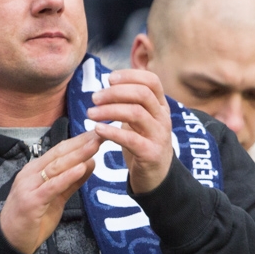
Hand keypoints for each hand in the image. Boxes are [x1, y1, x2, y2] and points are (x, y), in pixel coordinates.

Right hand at [0, 131, 99, 253]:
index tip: (97, 134)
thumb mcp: (57, 197)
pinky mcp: (32, 201)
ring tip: (94, 146)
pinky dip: (68, 176)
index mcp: (36, 170)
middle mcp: (31, 174)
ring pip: (56, 167)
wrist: (11, 240)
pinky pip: (52, 186)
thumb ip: (72, 181)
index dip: (79, 141)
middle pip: (59, 154)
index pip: (59, 151)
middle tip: (100, 134)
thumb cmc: (33, 218)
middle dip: (81, 144)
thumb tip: (90, 163)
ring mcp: (29, 186)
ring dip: (78, 155)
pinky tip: (82, 168)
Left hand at [87, 69, 173, 194]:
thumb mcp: (140, 120)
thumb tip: (111, 82)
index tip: (109, 79)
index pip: (151, 81)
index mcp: (161, 107)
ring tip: (91, 114)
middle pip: (142, 94)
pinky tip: (97, 130)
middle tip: (94, 98)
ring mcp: (159, 136)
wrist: (155, 178)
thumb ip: (131, 102)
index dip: (130, 75)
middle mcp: (163, 118)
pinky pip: (130, 139)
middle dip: (115, 92)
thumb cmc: (142, 144)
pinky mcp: (151, 154)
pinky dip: (111, 132)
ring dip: (109, 110)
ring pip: (136, 113)